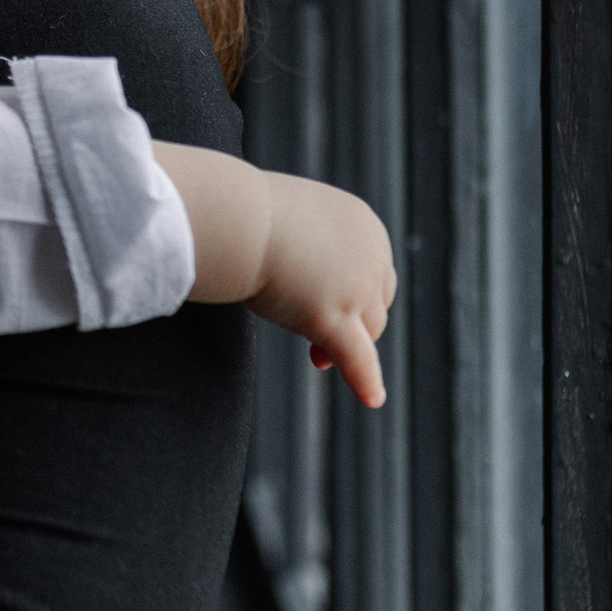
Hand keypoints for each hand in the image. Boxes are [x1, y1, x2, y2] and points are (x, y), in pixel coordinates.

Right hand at [247, 174, 395, 407]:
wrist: (236, 218)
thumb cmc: (245, 212)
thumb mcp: (290, 215)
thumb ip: (304, 237)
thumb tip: (288, 256)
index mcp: (362, 224)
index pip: (372, 268)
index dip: (353, 291)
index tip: (324, 301)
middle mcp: (370, 254)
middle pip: (376, 300)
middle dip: (355, 319)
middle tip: (321, 335)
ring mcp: (356, 287)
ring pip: (368, 329)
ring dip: (345, 346)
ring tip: (318, 359)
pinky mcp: (334, 317)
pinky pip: (358, 357)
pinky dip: (366, 379)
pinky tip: (373, 399)